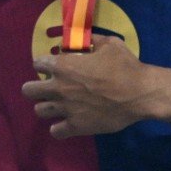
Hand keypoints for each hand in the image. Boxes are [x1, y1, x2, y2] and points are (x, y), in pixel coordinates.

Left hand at [24, 37, 161, 137]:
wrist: (142, 93)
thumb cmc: (126, 67)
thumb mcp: (110, 45)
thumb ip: (92, 41)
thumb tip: (83, 39)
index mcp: (63, 66)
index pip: (37, 64)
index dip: (44, 65)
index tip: (53, 67)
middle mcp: (58, 87)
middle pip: (28, 90)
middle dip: (35, 88)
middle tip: (48, 89)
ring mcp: (65, 108)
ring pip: (39, 111)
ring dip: (47, 108)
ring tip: (57, 107)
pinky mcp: (76, 126)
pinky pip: (55, 131)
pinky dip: (59, 129)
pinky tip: (66, 124)